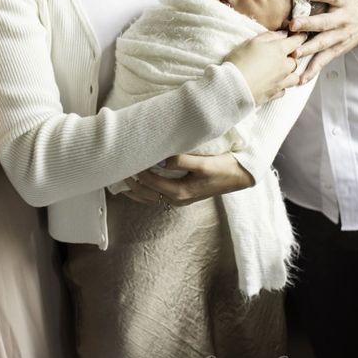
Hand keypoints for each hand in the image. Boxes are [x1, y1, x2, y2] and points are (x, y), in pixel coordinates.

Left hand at [124, 153, 254, 207]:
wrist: (240, 177)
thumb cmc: (223, 168)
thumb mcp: (204, 164)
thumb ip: (183, 162)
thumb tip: (161, 159)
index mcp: (180, 192)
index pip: (150, 182)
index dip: (137, 171)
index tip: (128, 158)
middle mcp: (177, 199)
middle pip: (146, 193)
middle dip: (130, 183)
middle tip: (117, 169)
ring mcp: (179, 199)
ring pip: (150, 198)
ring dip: (135, 190)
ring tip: (121, 181)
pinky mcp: (183, 195)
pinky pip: (157, 196)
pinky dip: (145, 192)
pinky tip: (139, 186)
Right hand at [226, 30, 306, 104]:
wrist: (233, 87)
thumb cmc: (240, 61)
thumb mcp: (251, 42)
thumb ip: (269, 36)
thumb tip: (282, 34)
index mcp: (279, 50)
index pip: (297, 41)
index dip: (300, 37)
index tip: (301, 35)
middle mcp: (284, 66)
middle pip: (295, 60)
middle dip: (291, 57)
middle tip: (281, 55)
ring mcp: (281, 81)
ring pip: (294, 77)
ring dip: (289, 73)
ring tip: (280, 72)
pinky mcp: (275, 94)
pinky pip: (284, 90)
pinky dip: (281, 86)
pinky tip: (273, 84)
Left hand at [288, 0, 357, 81]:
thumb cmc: (347, 0)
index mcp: (342, 0)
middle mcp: (341, 19)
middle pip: (325, 23)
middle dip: (308, 25)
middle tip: (292, 25)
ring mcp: (339, 37)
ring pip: (323, 44)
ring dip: (308, 50)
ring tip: (294, 55)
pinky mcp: (336, 51)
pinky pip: (323, 62)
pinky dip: (312, 71)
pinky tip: (300, 79)